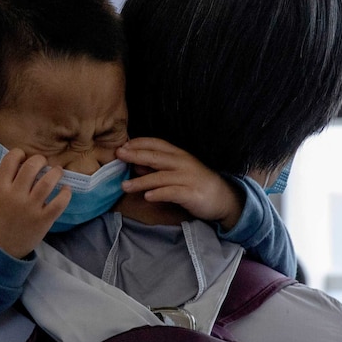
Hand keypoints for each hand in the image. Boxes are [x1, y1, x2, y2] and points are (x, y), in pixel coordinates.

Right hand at [0, 149, 70, 257]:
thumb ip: (0, 181)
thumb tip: (15, 164)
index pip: (11, 160)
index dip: (19, 153)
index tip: (23, 156)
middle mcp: (16, 196)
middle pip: (32, 166)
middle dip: (39, 159)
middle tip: (42, 162)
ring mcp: (30, 208)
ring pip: (48, 182)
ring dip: (55, 172)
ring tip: (57, 171)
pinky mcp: (43, 220)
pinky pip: (59, 203)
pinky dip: (65, 194)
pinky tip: (65, 189)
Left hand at [116, 137, 244, 230]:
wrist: (223, 198)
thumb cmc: (196, 183)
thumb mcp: (177, 171)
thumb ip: (158, 167)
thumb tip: (135, 164)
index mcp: (179, 155)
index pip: (157, 144)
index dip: (140, 143)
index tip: (123, 145)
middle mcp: (183, 163)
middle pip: (156, 157)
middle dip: (135, 155)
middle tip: (118, 155)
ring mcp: (188, 178)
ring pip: (160, 177)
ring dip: (141, 181)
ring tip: (124, 186)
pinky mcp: (192, 194)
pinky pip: (172, 193)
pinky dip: (159, 194)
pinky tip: (147, 197)